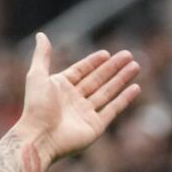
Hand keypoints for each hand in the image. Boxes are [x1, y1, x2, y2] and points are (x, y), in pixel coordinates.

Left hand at [19, 33, 140, 162]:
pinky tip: (135, 87)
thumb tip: (41, 34)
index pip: (81, 71)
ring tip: (136, 66)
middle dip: (113, 67)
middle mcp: (74, 99)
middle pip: (98, 79)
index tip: (107, 53)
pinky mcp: (95, 126)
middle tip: (128, 55)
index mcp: (60, 87)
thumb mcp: (37, 75)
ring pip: (108, 92)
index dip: (93, 62)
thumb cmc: (36, 106)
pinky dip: (124, 99)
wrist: (39, 136)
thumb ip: (42, 55)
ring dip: (121, 79)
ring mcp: (85, 113)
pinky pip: (113, 110)